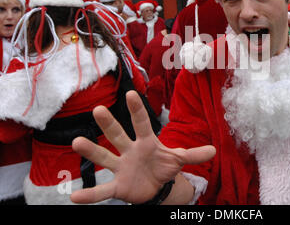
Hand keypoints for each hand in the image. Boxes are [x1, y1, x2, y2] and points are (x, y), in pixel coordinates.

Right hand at [70, 90, 215, 203]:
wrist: (155, 186)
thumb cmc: (163, 167)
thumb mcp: (177, 160)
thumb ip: (192, 155)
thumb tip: (214, 150)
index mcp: (147, 142)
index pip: (142, 123)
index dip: (137, 110)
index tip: (130, 94)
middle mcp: (130, 150)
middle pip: (119, 135)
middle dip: (109, 124)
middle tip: (98, 109)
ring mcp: (122, 167)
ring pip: (105, 157)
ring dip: (91, 150)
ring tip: (76, 142)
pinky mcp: (118, 186)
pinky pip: (103, 190)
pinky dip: (90, 194)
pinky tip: (74, 195)